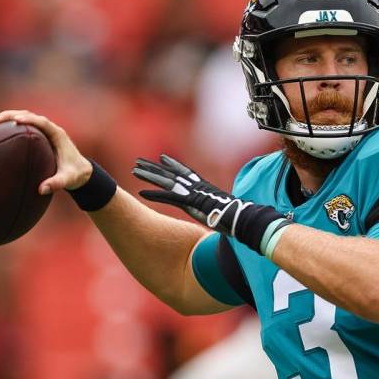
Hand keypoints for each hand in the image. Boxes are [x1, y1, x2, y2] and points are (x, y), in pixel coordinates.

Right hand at [0, 111, 92, 194]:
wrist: (81, 172)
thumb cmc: (75, 175)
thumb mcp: (68, 180)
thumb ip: (57, 184)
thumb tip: (41, 189)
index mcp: (57, 135)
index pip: (42, 122)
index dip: (29, 119)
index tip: (15, 121)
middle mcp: (48, 130)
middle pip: (26, 115)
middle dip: (7, 117)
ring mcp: (41, 132)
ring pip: (20, 119)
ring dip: (3, 120)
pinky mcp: (36, 136)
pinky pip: (19, 128)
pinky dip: (5, 129)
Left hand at [133, 155, 290, 253]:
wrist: (243, 219)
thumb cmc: (238, 218)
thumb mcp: (225, 211)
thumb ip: (219, 210)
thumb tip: (223, 216)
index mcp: (205, 188)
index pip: (186, 172)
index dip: (173, 165)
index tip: (163, 158)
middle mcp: (197, 187)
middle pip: (171, 174)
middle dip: (154, 168)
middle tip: (139, 162)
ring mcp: (194, 193)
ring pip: (166, 182)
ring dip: (149, 176)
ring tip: (134, 171)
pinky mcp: (191, 202)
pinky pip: (168, 197)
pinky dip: (154, 195)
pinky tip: (141, 193)